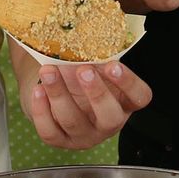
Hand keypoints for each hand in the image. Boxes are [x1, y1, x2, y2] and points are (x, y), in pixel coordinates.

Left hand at [23, 60, 152, 149]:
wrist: (56, 89)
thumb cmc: (79, 74)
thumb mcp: (93, 65)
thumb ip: (95, 55)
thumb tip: (83, 37)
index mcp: (124, 102)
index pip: (139, 97)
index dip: (128, 83)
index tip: (112, 65)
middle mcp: (108, 123)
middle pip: (110, 117)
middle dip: (96, 93)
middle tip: (83, 70)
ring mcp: (85, 135)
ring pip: (73, 121)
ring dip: (60, 94)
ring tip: (48, 71)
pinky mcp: (60, 141)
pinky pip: (50, 131)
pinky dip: (41, 110)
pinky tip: (38, 90)